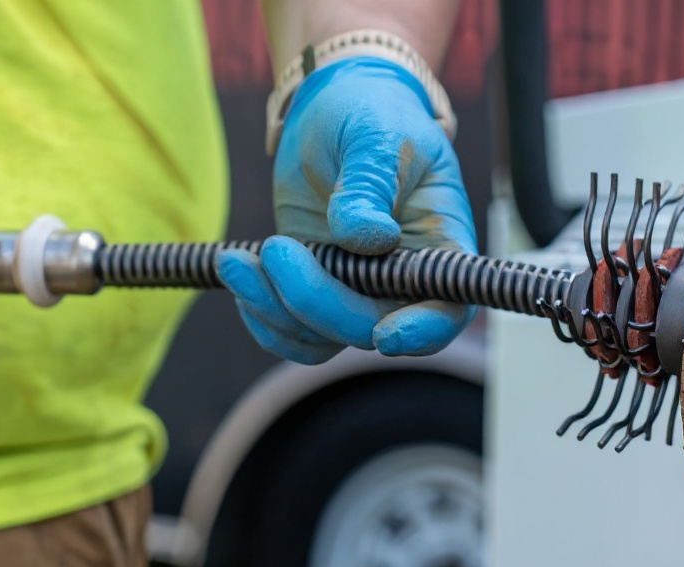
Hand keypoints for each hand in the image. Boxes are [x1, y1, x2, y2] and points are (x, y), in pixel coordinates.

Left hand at [216, 57, 476, 364]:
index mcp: (439, 249)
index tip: (385, 335)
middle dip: (316, 301)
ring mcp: (358, 293)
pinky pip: (290, 330)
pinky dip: (262, 313)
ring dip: (276, 310)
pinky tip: (241, 274)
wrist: (336, 110)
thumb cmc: (373, 115)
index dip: (422, 331)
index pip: (447, 311)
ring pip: (323, 338)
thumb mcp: (377, 136)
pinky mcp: (317, 291)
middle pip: (368, 327)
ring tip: (237, 261)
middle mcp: (403, 284)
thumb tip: (365, 237)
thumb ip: (370, 185)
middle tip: (275, 250)